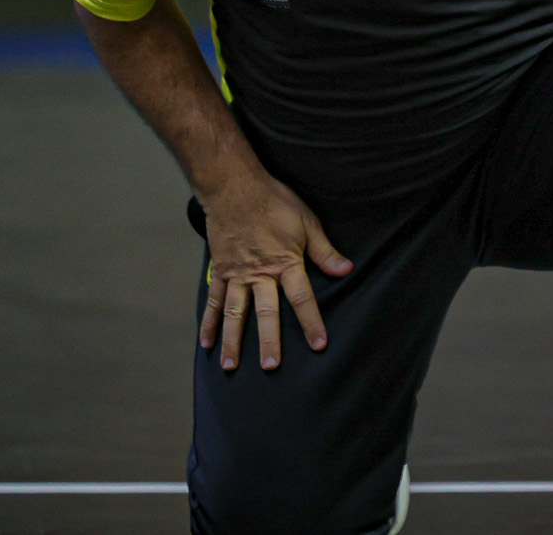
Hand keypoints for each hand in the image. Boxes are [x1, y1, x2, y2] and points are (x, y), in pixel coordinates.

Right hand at [198, 172, 352, 371]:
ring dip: (233, 340)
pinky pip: (214, 300)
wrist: (234, 186)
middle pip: (266, 312)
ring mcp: (237, 274)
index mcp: (285, 262)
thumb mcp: (306, 222)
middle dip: (269, 341)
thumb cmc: (274, 201)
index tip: (319, 344)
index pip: (301, 298)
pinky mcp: (220, 270)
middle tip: (271, 366)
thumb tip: (346, 270)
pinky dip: (210, 322)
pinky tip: (206, 343)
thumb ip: (324, 251)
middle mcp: (260, 273)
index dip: (311, 322)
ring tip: (231, 366)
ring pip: (235, 312)